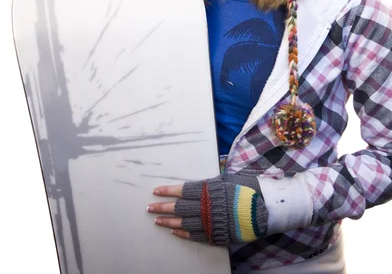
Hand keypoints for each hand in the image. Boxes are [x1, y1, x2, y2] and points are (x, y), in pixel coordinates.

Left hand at [147, 174, 268, 245]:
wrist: (265, 209)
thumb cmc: (247, 189)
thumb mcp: (227, 179)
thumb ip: (210, 183)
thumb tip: (198, 184)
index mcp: (208, 190)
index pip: (182, 190)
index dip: (167, 191)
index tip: (155, 191)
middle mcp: (206, 207)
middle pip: (179, 208)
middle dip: (162, 207)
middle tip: (149, 208)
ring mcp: (210, 223)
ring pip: (184, 223)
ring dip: (169, 222)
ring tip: (157, 221)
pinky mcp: (216, 235)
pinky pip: (195, 236)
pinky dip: (183, 234)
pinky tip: (175, 232)